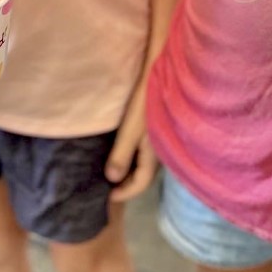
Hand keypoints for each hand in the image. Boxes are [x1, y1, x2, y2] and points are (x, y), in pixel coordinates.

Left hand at [106, 82, 157, 201]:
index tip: (108, 198)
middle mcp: (161, 150)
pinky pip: (146, 149)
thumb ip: (121, 155)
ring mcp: (160, 137)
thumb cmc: (145, 101)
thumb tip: (112, 179)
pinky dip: (135, 156)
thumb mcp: (130, 128)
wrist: (163, 73)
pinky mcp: (158, 125)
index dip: (124, 193)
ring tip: (115, 171)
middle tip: (110, 187)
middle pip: (145, 175)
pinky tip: (125, 149)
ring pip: (146, 162)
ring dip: (132, 169)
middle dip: (129, 184)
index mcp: (154, 154)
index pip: (140, 183)